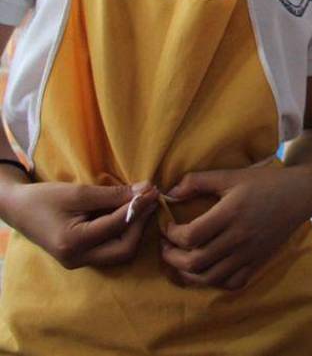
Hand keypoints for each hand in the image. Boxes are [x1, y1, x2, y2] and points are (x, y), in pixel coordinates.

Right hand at [4, 180, 157, 268]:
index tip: (153, 189)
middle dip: (141, 224)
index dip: (139, 207)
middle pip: (124, 249)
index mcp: (73, 243)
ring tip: (143, 205)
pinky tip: (129, 215)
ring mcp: (79, 262)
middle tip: (151, 200)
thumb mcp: (79, 192)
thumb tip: (146, 191)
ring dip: (135, 229)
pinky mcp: (82, 257)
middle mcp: (77, 259)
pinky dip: (124, 233)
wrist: (18, 209)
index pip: (117, 226)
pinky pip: (111, 249)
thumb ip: (113, 195)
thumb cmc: (44, 198)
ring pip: (120, 252)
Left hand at [160, 162, 311, 290]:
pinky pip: (232, 283)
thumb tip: (170, 193)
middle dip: (172, 257)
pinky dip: (215, 282)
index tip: (167, 226)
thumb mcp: (231, 175)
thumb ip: (198, 181)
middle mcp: (240, 237)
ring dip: (188, 273)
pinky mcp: (258, 261)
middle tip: (166, 247)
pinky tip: (208, 269)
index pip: (190, 236)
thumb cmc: (263, 182)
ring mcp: (250, 252)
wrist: (299, 193)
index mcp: (231, 213)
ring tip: (181, 261)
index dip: (171, 235)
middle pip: (195, 261)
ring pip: (210, 277)